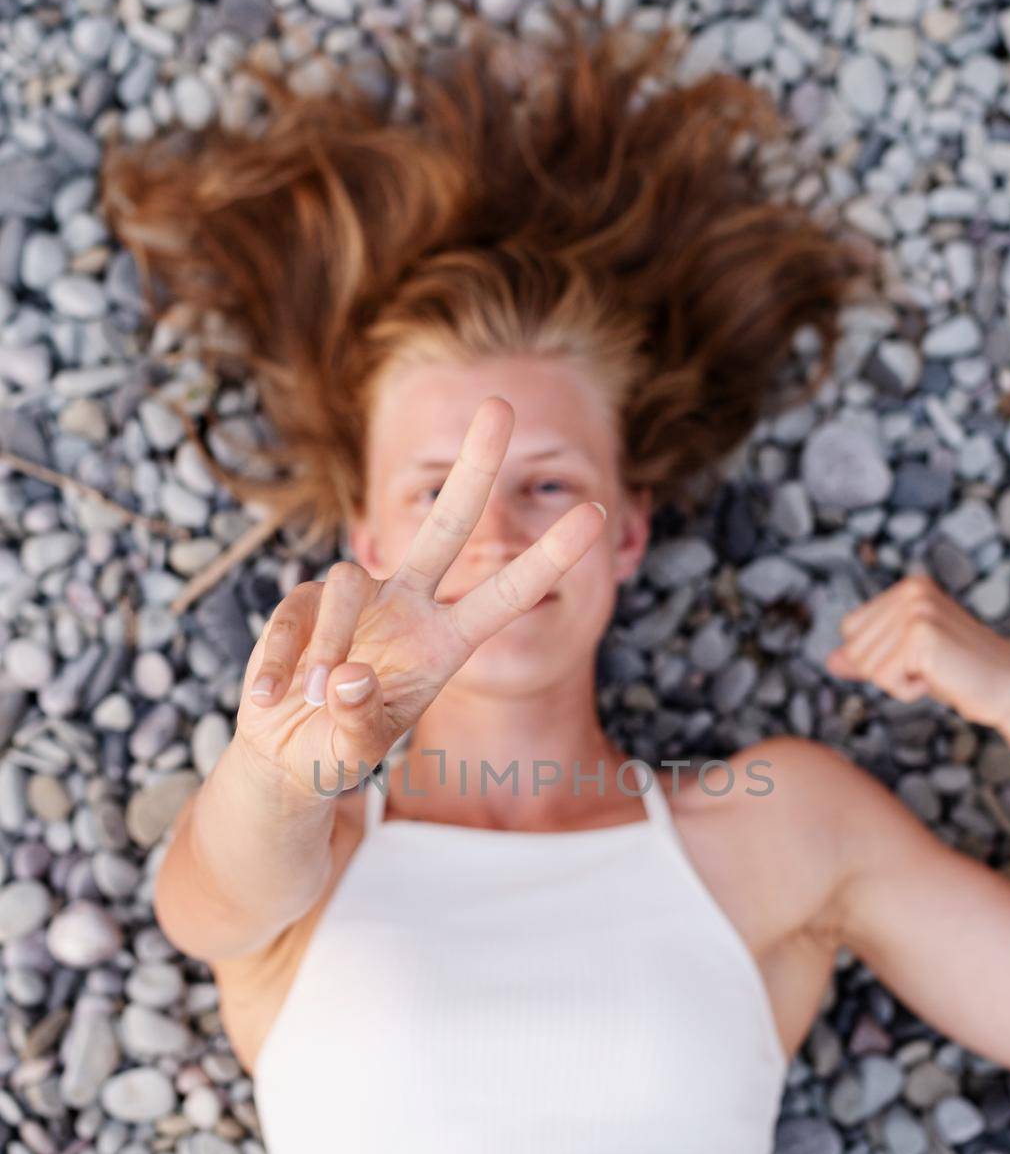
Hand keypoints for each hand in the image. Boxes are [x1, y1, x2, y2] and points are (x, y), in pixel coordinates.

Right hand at [234, 396, 607, 799]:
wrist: (288, 751)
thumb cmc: (339, 747)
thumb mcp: (356, 751)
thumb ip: (358, 721)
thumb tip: (346, 674)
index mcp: (445, 642)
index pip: (504, 594)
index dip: (548, 556)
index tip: (595, 513)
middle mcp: (409, 605)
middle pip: (447, 524)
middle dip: (473, 465)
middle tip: (502, 403)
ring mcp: (357, 597)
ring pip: (349, 582)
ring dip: (331, 643)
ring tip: (314, 701)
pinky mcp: (302, 599)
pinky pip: (294, 613)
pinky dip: (282, 660)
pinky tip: (269, 700)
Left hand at [824, 572, 1009, 730]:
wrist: (1008, 690)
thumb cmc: (958, 674)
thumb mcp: (906, 660)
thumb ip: (867, 658)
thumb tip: (829, 661)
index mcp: (909, 587)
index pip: (851, 629)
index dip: (876, 656)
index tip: (917, 657)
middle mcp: (912, 591)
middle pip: (855, 647)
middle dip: (885, 670)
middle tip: (928, 667)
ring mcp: (917, 610)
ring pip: (867, 665)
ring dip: (898, 681)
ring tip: (935, 672)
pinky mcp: (921, 634)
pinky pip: (884, 678)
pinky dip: (907, 691)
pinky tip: (938, 678)